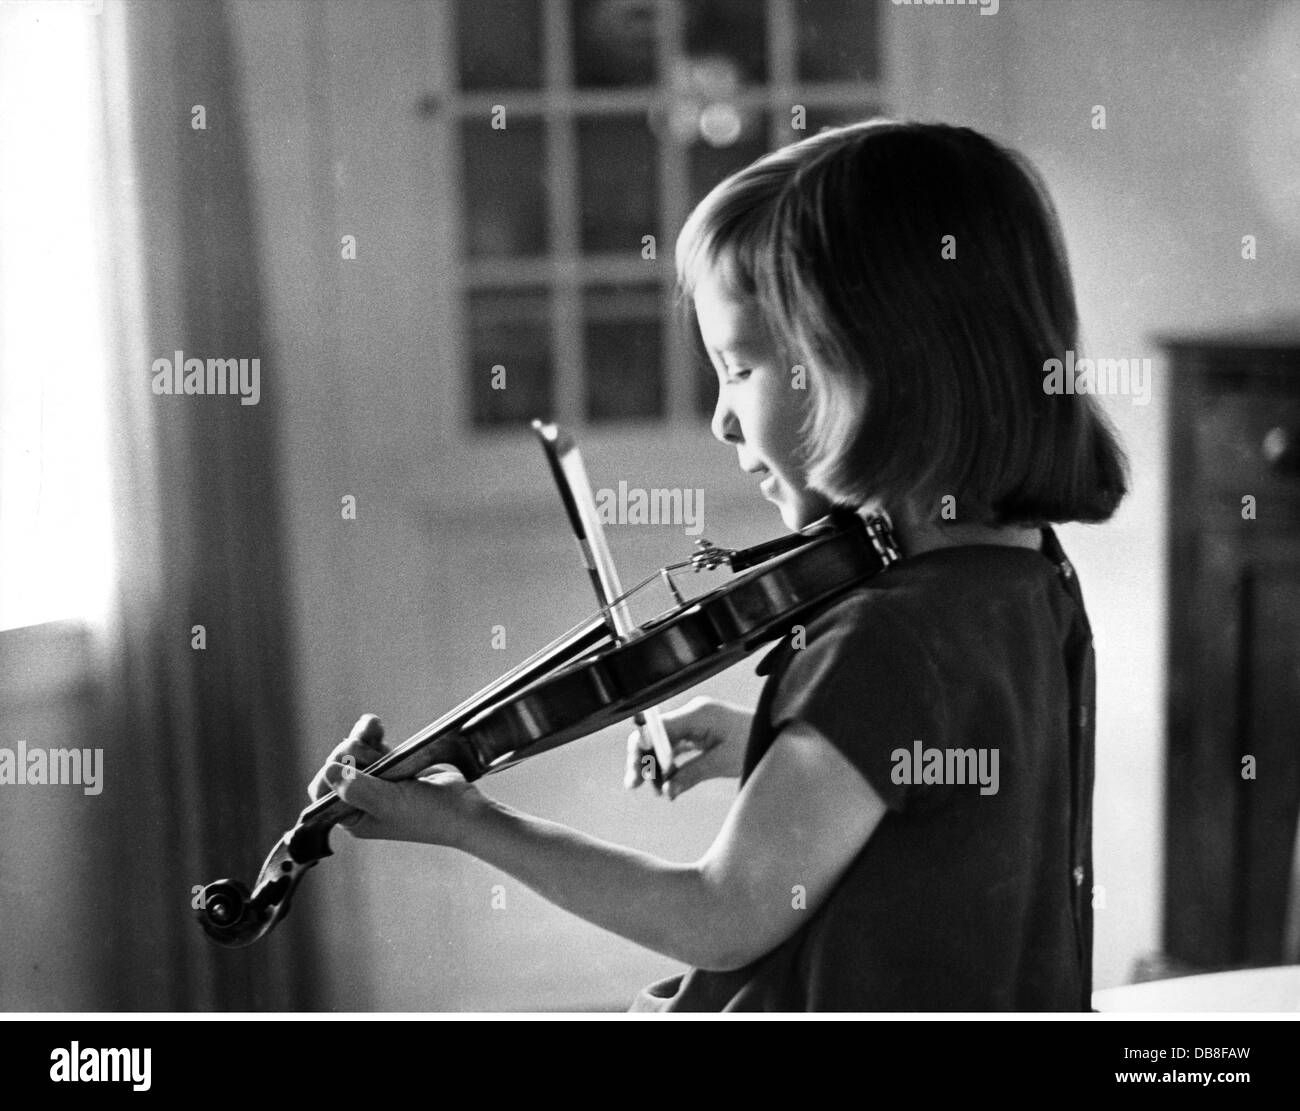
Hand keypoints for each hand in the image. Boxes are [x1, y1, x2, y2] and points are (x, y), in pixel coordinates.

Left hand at [308, 714, 479, 847]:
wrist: (465, 809)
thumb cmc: (429, 815)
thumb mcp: (389, 803)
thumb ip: (357, 788)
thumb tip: (329, 770)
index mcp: (354, 817)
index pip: (323, 791)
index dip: (330, 772)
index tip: (348, 762)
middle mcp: (362, 800)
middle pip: (339, 765)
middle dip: (351, 752)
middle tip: (373, 753)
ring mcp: (378, 782)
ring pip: (356, 752)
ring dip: (362, 737)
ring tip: (373, 725)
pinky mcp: (394, 768)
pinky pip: (374, 746)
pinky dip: (373, 734)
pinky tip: (377, 725)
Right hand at [624, 696, 752, 799]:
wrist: (777, 734)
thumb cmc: (755, 742)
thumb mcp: (723, 762)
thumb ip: (692, 774)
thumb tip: (666, 790)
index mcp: (697, 714)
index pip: (657, 728)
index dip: (642, 750)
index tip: (637, 774)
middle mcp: (692, 714)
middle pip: (654, 734)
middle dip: (642, 759)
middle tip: (634, 785)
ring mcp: (694, 723)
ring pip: (662, 743)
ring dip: (655, 765)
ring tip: (655, 791)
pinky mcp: (699, 733)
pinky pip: (675, 747)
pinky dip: (668, 764)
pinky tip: (666, 783)